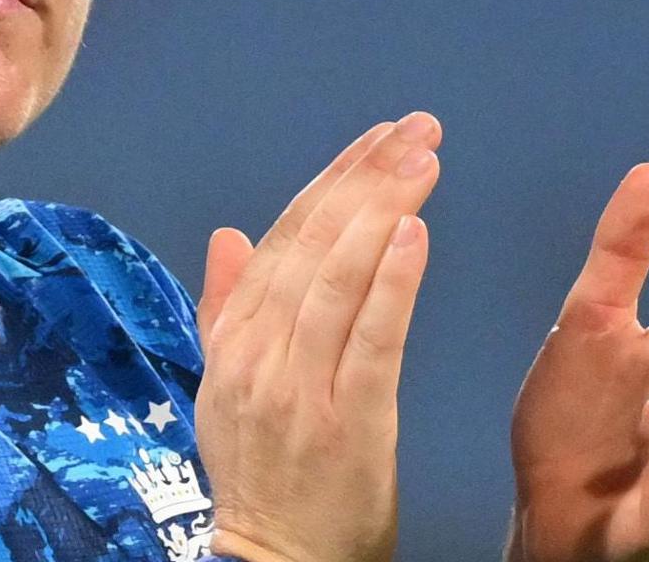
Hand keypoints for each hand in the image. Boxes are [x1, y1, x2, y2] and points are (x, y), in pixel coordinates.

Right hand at [194, 113, 443, 561]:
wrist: (271, 560)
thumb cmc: (262, 476)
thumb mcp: (226, 388)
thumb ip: (226, 308)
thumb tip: (227, 234)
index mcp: (233, 340)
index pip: (284, 239)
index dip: (332, 182)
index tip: (377, 139)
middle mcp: (258, 354)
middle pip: (313, 246)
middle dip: (366, 178)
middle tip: (416, 130)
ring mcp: (298, 388)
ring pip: (337, 279)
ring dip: (381, 210)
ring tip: (423, 161)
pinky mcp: (347, 422)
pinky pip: (370, 340)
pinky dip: (391, 282)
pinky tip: (415, 233)